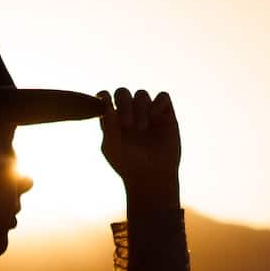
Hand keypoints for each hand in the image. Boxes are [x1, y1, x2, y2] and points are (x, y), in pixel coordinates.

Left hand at [97, 87, 180, 207]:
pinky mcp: (166, 115)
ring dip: (140, 108)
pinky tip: (154, 119)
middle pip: (123, 93)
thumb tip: (104, 101)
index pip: (105, 98)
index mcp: (112, 120)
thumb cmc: (129, 164)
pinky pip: (162, 96)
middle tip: (126, 124)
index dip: (103, 96)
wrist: (152, 177)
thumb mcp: (112, 146)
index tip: (104, 103)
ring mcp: (148, 113)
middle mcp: (129, 113)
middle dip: (123, 104)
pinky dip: (157, 104)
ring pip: (142, 94)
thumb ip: (107, 124)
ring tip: (141, 129)